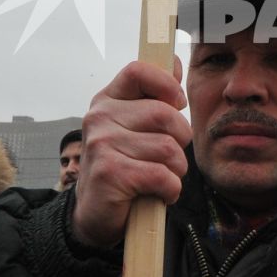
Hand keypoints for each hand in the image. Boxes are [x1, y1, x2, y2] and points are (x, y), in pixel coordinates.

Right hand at [72, 60, 191, 250]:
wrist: (96, 216)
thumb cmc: (123, 168)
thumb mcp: (135, 127)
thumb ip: (155, 95)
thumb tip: (172, 60)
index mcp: (107, 101)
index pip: (139, 70)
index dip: (166, 84)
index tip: (176, 104)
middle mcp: (99, 118)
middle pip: (165, 114)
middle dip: (180, 140)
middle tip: (167, 157)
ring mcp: (101, 145)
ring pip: (169, 149)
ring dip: (175, 170)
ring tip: (159, 178)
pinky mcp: (110, 174)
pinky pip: (163, 176)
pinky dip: (170, 190)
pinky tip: (157, 194)